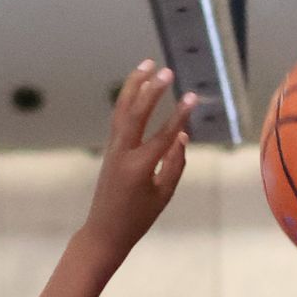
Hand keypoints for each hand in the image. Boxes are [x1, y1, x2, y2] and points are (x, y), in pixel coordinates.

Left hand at [81, 63, 195, 265]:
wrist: (104, 232)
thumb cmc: (138, 219)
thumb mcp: (163, 195)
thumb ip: (175, 164)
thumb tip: (183, 136)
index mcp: (140, 168)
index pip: (163, 135)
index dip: (179, 116)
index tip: (192, 97)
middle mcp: (123, 153)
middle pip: (136, 114)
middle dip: (151, 90)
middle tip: (166, 70)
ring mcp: (113, 149)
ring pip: (122, 110)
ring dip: (134, 85)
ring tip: (147, 64)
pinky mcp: (110, 148)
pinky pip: (118, 118)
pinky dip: (127, 99)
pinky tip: (136, 86)